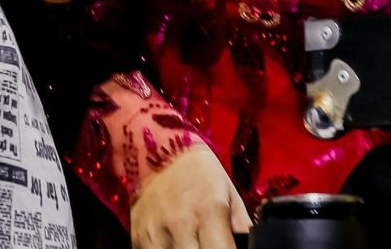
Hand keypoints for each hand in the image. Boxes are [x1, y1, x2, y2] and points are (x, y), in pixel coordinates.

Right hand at [130, 145, 251, 248]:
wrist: (158, 151)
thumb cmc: (201, 173)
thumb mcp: (229, 193)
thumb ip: (242, 225)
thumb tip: (252, 245)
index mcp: (209, 211)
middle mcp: (180, 224)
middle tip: (209, 245)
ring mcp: (155, 233)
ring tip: (191, 244)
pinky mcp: (138, 238)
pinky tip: (173, 244)